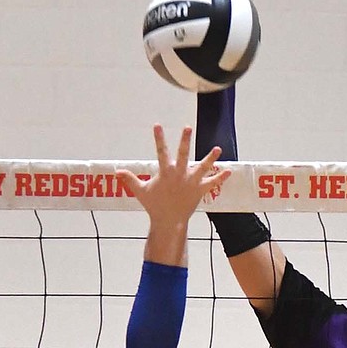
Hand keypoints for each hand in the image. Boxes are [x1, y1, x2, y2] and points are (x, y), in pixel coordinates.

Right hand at [116, 127, 230, 228]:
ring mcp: (191, 182)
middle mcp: (179, 175)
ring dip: (210, 158)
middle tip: (187, 128)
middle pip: (182, 155)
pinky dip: (220, 177)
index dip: (159, 138)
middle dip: (185, 141)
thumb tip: (117, 171)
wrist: (168, 221)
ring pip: (202, 167)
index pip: (160, 152)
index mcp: (165, 173)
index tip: (157, 125)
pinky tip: (229, 171)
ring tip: (218, 149)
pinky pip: (212, 183)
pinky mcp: (199, 191)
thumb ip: (130, 179)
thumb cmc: (154, 205)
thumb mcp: (141, 191)